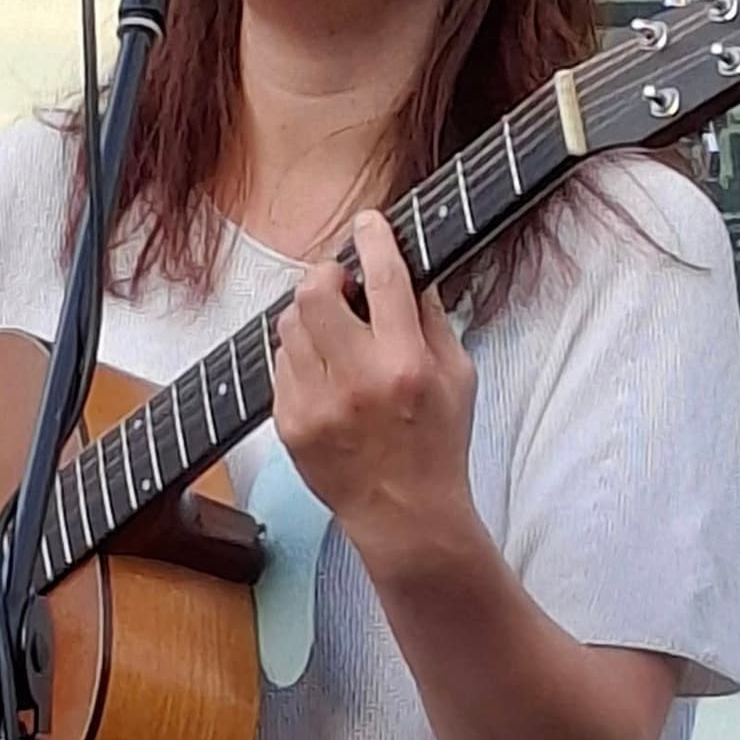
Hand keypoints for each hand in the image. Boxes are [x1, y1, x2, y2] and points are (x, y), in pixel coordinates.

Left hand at [273, 209, 478, 572]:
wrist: (405, 515)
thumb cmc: (437, 444)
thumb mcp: (459, 376)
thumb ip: (434, 319)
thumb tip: (410, 269)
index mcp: (406, 364)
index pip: (383, 278)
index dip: (373, 238)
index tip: (369, 223)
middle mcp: (357, 380)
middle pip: (314, 292)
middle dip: (326, 274)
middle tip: (340, 282)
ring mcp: (316, 403)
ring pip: (289, 324)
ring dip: (311, 317)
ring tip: (335, 335)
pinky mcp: (289, 423)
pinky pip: (279, 364)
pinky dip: (300, 358)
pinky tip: (325, 375)